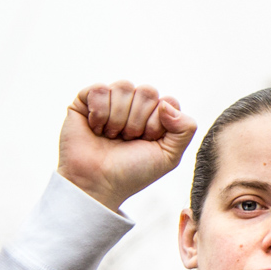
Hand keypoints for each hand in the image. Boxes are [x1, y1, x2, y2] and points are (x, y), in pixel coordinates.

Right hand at [57, 81, 196, 212]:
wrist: (97, 183)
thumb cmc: (133, 171)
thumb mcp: (170, 155)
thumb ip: (185, 128)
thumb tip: (165, 104)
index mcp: (156, 116)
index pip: (168, 101)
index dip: (158, 123)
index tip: (146, 141)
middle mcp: (134, 105)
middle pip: (147, 91)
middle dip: (138, 121)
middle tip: (127, 139)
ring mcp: (111, 101)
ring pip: (124, 87)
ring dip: (118, 118)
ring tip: (111, 136)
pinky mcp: (85, 101)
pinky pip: (100, 89)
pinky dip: (99, 112)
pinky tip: (96, 128)